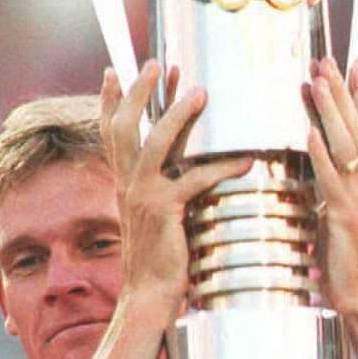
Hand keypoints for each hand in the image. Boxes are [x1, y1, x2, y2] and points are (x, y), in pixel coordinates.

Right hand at [99, 61, 251, 314]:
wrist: (151, 296)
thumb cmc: (163, 258)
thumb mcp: (160, 215)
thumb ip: (168, 186)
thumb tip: (188, 164)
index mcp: (126, 182)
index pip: (112, 132)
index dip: (112, 100)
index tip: (117, 70)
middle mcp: (128, 184)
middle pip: (125, 126)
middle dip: (139, 91)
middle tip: (155, 62)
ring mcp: (143, 197)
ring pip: (155, 143)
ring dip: (177, 114)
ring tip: (200, 90)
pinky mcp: (165, 212)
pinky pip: (194, 180)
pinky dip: (222, 169)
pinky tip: (246, 161)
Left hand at [303, 56, 357, 317]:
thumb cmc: (346, 266)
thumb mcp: (335, 220)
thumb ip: (329, 195)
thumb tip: (313, 174)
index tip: (355, 63)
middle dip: (344, 90)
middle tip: (330, 58)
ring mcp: (357, 199)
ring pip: (346, 144)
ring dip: (331, 110)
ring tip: (319, 80)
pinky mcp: (344, 218)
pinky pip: (330, 179)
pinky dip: (319, 154)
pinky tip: (307, 132)